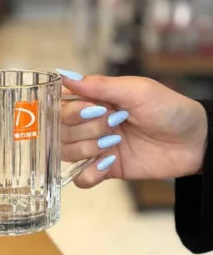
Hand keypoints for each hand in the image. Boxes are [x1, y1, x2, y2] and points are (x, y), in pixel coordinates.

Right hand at [58, 71, 207, 188]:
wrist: (194, 142)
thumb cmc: (169, 109)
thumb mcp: (137, 90)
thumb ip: (100, 85)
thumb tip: (65, 76)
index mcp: (94, 101)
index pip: (61, 106)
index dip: (69, 110)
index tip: (91, 110)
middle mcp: (89, 124)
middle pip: (61, 130)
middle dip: (85, 129)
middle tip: (113, 124)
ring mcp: (95, 147)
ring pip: (66, 153)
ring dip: (87, 149)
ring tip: (114, 144)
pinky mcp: (105, 169)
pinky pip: (81, 178)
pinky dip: (89, 174)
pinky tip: (108, 165)